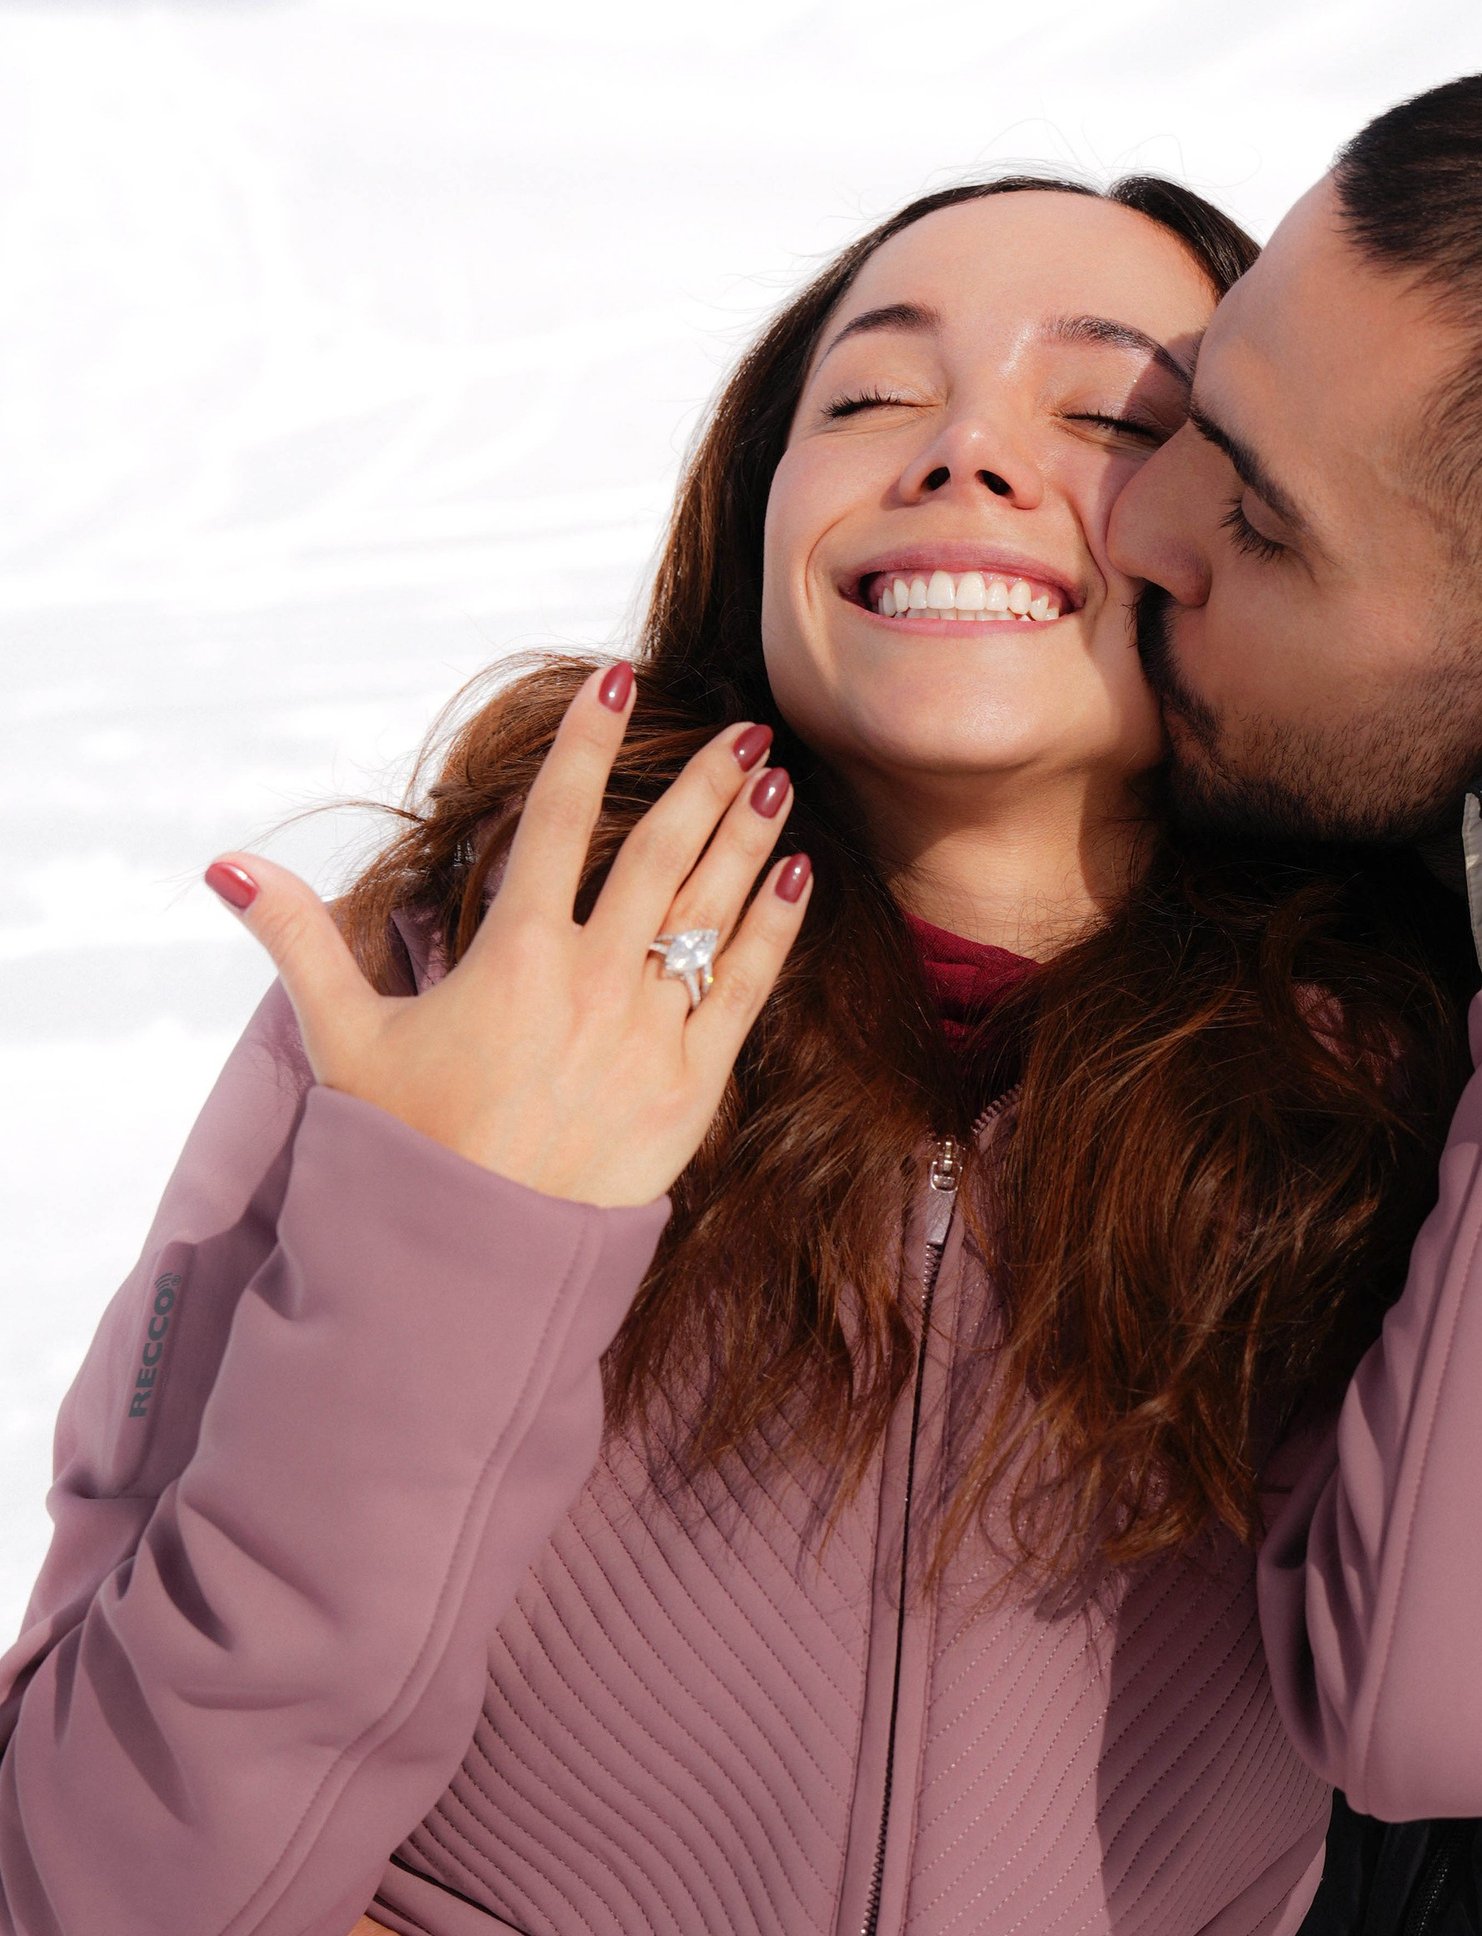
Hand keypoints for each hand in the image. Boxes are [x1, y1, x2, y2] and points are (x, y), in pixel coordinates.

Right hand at [203, 666, 811, 1208]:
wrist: (471, 1256)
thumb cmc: (406, 1145)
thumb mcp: (343, 1037)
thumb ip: (297, 941)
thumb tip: (227, 866)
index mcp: (514, 953)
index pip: (557, 819)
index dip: (588, 742)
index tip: (618, 679)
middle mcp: (592, 978)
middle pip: (660, 852)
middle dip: (705, 780)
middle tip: (745, 725)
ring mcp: (648, 1029)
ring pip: (712, 909)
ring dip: (749, 835)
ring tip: (777, 775)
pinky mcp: (692, 1085)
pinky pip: (748, 989)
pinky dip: (776, 927)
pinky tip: (799, 875)